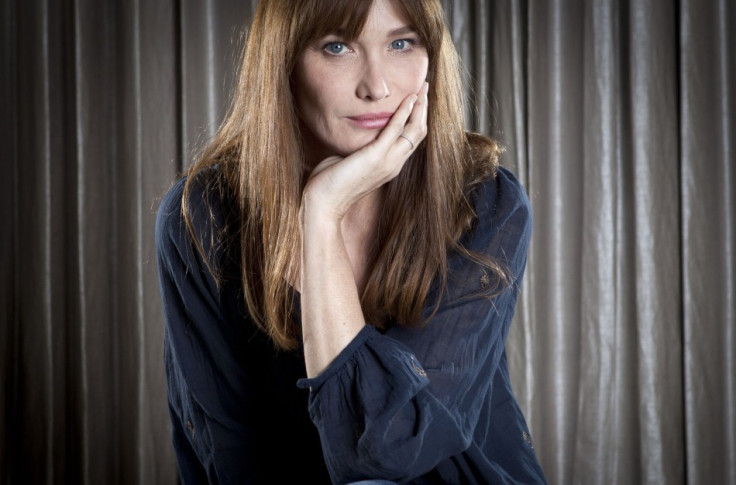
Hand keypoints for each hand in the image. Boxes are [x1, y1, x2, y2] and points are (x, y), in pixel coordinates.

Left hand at [302, 82, 428, 219]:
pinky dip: (404, 112)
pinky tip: (408, 99)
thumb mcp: (348, 160)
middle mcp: (393, 164)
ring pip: (414, 131)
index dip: (417, 118)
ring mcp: (387, 162)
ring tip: (422, 89)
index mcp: (389, 166)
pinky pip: (396, 129)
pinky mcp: (376, 157)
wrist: (323, 203)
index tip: (418, 100)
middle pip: (418, 133)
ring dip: (419, 107)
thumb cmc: (330, 184)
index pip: (411, 139)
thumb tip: (354, 134)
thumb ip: (357, 147)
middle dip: (423, 108)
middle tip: (425, 88)